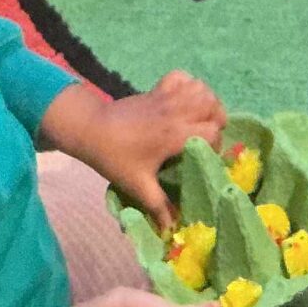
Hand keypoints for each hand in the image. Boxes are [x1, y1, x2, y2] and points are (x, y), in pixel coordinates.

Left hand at [47, 72, 225, 231]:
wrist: (90, 129)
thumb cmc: (115, 158)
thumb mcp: (138, 185)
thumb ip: (158, 206)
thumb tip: (172, 230)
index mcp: (175, 134)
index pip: (213, 131)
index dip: (216, 144)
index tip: (204, 156)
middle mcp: (176, 111)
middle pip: (213, 105)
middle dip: (217, 119)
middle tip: (207, 136)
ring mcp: (166, 96)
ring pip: (201, 88)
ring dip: (207, 102)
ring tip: (200, 118)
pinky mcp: (157, 88)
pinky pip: (182, 77)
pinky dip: (188, 85)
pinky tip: (184, 100)